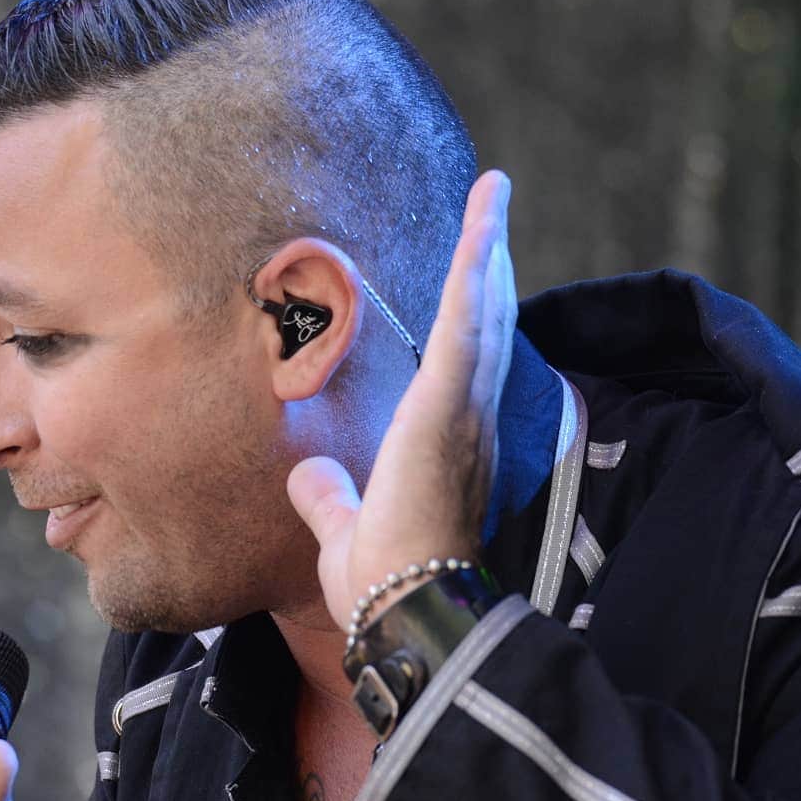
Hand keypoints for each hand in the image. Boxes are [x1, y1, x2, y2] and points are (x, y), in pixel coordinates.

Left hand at [287, 169, 516, 629]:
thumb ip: (329, 497)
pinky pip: (468, 326)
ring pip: (484, 310)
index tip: (477, 268)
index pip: (465, 358)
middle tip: (492, 206)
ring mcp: (465, 410)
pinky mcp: (449, 407)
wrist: (405, 610)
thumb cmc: (385, 582)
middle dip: (491, 261)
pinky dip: (477, 273)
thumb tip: (308, 475)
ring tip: (492, 190)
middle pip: (487, 321)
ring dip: (489, 246)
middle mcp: (470, 418)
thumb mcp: (345, 529)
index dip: (475, 309)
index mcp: (448, 440)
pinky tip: (484, 228)